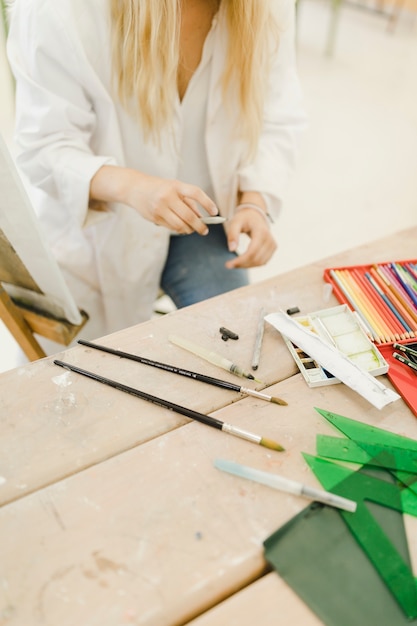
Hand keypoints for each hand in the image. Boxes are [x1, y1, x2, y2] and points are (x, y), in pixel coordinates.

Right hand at [90, 165, 218, 235]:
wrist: (135, 188)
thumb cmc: (160, 188)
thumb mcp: (175, 188)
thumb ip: (188, 201)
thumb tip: (201, 218)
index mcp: (175, 185)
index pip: (195, 193)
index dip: (207, 203)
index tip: (215, 212)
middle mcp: (167, 196)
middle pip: (189, 216)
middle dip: (199, 226)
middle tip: (205, 230)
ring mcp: (159, 208)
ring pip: (180, 225)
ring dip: (189, 230)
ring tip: (193, 230)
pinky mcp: (154, 218)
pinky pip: (171, 228)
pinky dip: (179, 229)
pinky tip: (182, 228)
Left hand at [225, 207, 276, 268]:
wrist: (255, 215)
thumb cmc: (244, 219)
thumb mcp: (235, 222)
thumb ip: (232, 234)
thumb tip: (231, 249)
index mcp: (261, 232)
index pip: (252, 252)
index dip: (241, 261)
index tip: (228, 264)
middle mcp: (270, 240)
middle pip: (256, 259)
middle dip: (242, 264)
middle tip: (229, 265)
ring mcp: (273, 245)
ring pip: (260, 263)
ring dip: (246, 266)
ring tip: (235, 263)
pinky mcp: (272, 249)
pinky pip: (263, 262)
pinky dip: (252, 264)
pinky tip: (243, 261)